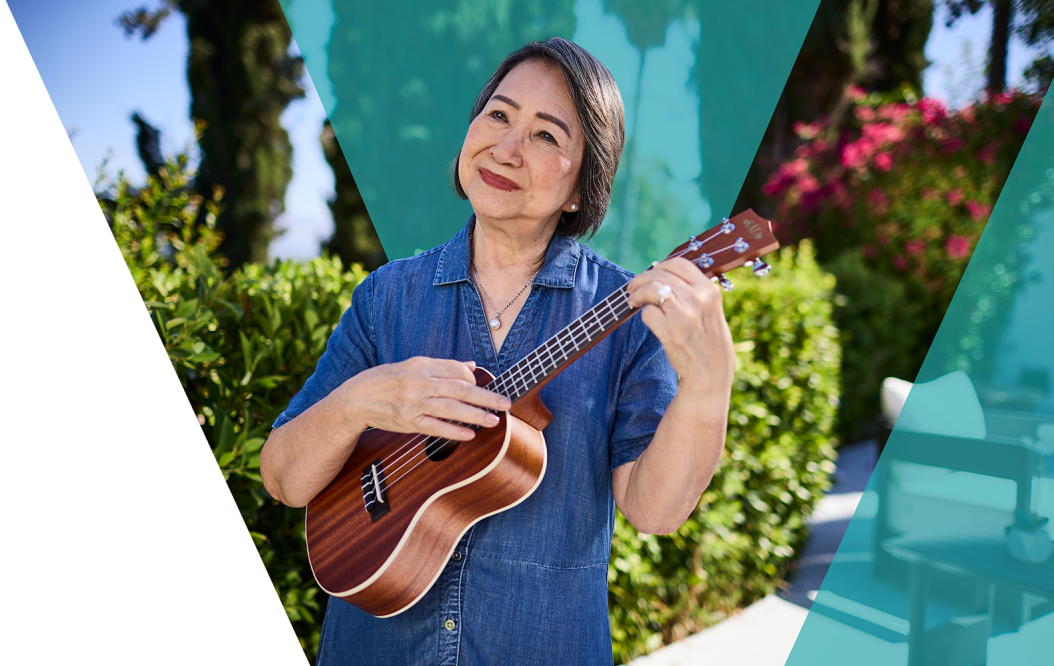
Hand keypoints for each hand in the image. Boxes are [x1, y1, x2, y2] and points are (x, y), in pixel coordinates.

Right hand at [344, 357, 511, 441]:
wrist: (357, 399)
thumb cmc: (387, 381)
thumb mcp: (413, 366)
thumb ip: (443, 366)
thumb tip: (472, 366)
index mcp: (422, 365)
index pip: (456, 370)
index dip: (473, 379)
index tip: (483, 387)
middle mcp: (420, 382)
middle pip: (460, 388)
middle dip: (485, 396)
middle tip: (506, 402)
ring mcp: (414, 403)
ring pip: (451, 409)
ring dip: (475, 415)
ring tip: (494, 420)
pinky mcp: (408, 422)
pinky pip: (435, 427)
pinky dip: (453, 431)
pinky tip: (470, 434)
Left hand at [625, 258, 734, 397]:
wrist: (711, 371)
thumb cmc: (708, 339)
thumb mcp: (711, 309)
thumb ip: (694, 290)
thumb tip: (663, 273)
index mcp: (709, 290)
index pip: (679, 264)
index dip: (660, 265)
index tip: (652, 271)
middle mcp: (698, 300)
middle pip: (661, 275)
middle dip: (642, 279)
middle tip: (633, 287)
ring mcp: (684, 316)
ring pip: (652, 289)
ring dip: (637, 292)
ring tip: (633, 299)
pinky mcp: (670, 332)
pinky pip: (648, 313)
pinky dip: (643, 314)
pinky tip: (646, 318)